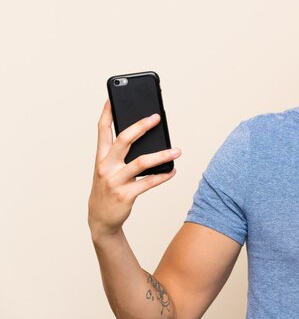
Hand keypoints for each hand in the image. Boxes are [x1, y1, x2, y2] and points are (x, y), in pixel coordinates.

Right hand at [88, 100, 180, 240]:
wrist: (100, 220)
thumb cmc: (108, 189)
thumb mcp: (108, 170)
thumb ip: (121, 155)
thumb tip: (146, 139)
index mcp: (100, 157)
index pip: (102, 131)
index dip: (107, 114)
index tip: (112, 98)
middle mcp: (105, 167)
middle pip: (123, 140)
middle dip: (140, 126)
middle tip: (156, 117)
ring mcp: (114, 181)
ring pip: (140, 162)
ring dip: (161, 155)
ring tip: (177, 150)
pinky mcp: (125, 195)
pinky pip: (148, 183)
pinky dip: (163, 176)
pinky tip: (173, 170)